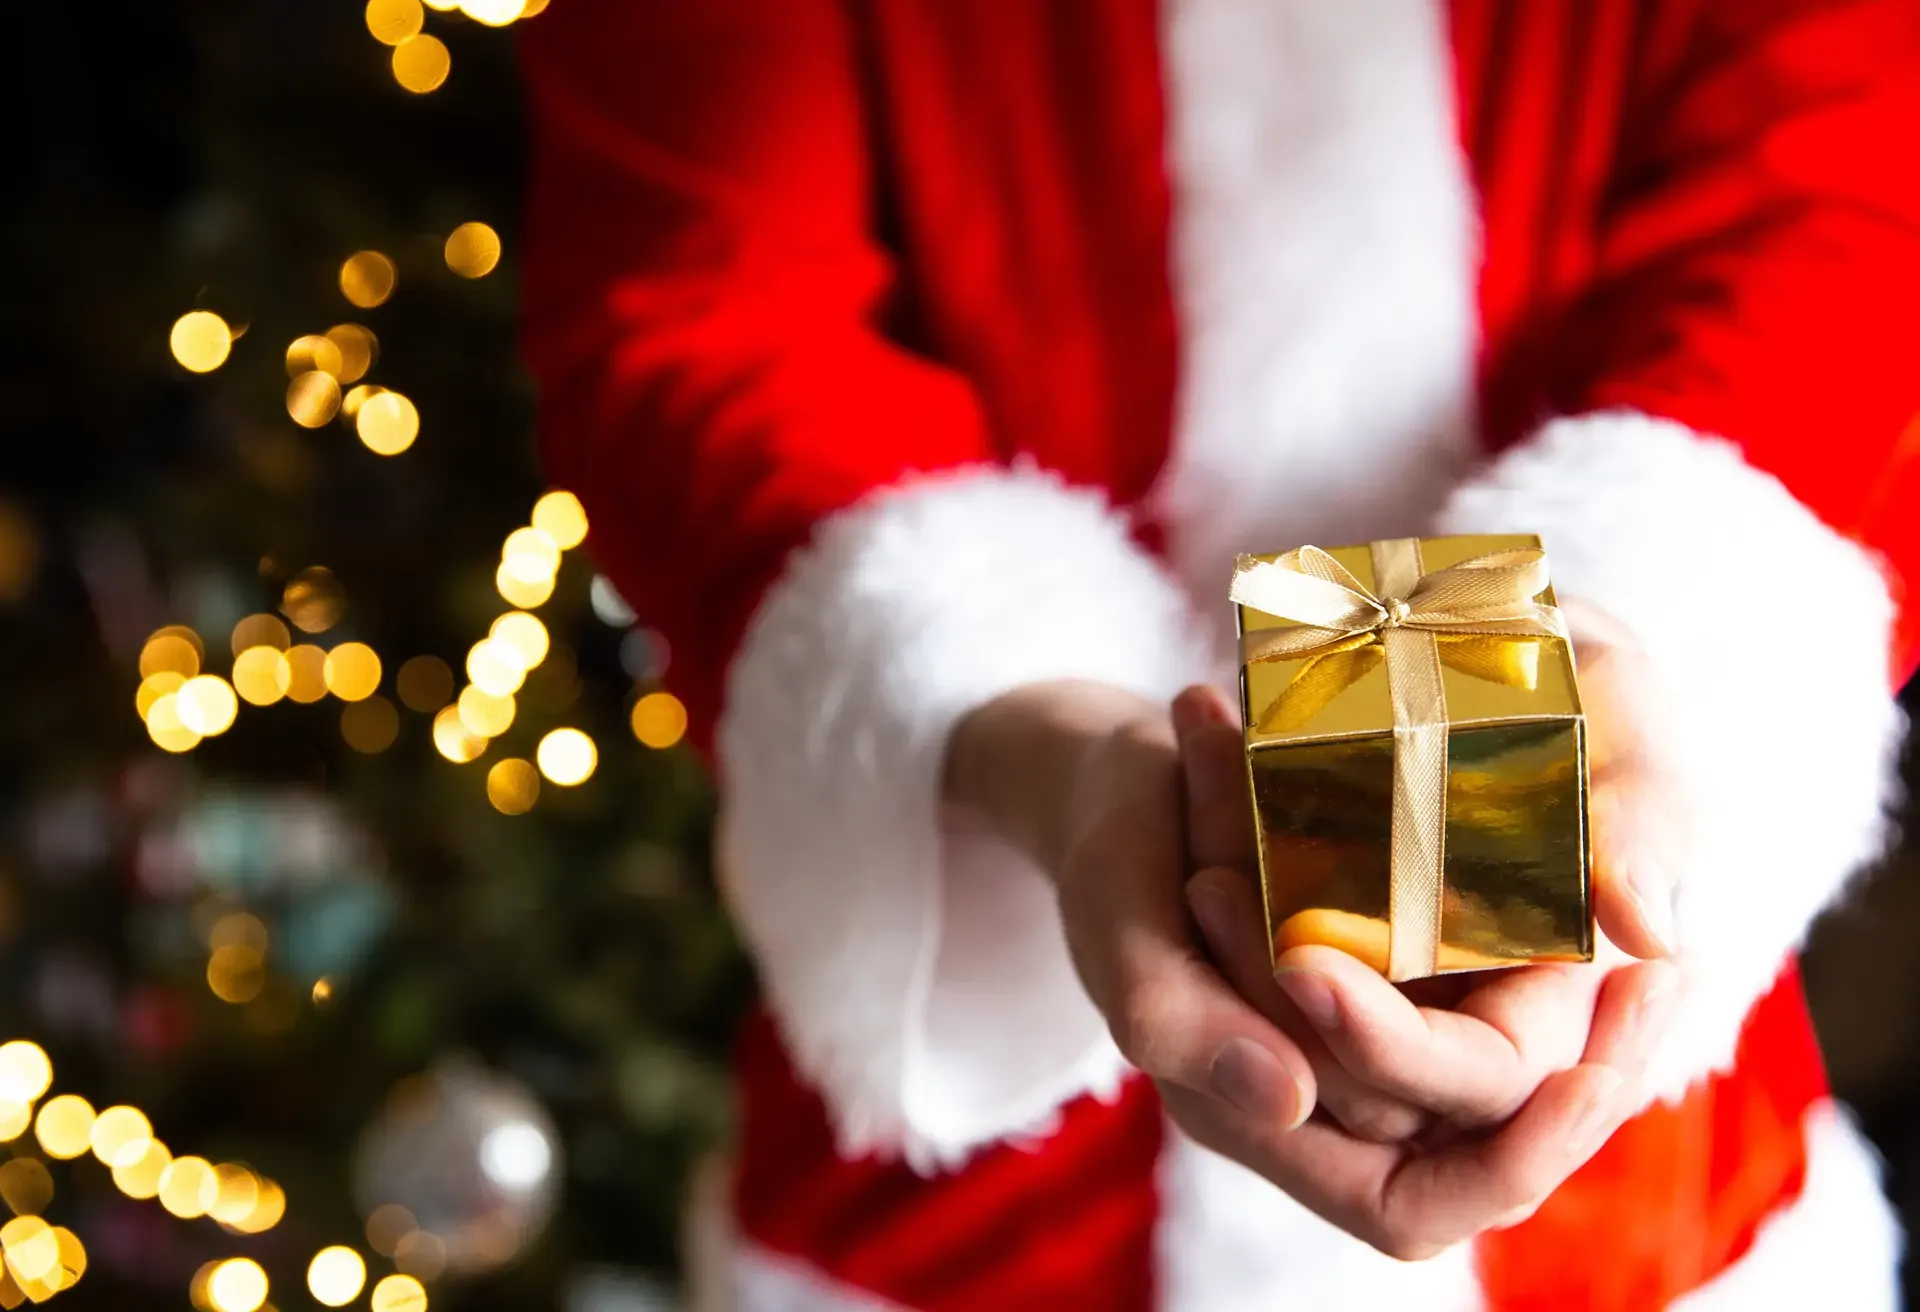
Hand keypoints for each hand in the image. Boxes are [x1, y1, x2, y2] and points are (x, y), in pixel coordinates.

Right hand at [945, 675, 1671, 1258]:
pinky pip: (1501, 985)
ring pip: (1510, 1067)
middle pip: (1485, 1138)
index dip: (1505, 1166)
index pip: (1412, 1209)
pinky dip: (1553, 951)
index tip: (1586, 1077)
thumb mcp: (1119, 932)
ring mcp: (1375, 1020)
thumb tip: (1290, 1103)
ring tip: (1659, 958)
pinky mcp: (1404, 952)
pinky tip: (1611, 906)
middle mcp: (1333, 1089)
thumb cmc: (1111, 855)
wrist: (1121, 771)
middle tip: (1656, 981)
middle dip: (1574, 1073)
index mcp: (1262, 1115)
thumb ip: (1182, 1027)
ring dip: (1580, 1011)